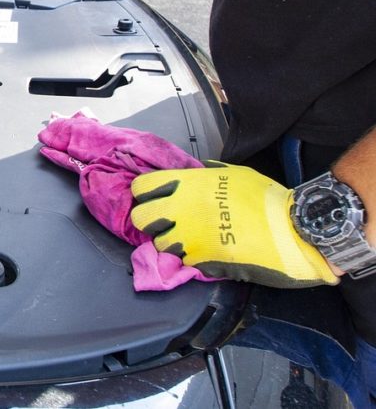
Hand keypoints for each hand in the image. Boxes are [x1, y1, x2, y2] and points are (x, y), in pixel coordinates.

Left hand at [130, 163, 338, 287]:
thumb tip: (193, 173)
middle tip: (169, 222)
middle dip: (151, 220)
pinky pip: (182, 260)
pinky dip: (190, 258)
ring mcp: (188, 236)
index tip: (157, 198)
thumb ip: (205, 174)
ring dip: (171, 242)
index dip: (146, 194)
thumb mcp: (233, 174)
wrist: (292, 231)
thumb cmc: (266, 199)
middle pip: (141, 217)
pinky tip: (207, 252)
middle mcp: (181, 209)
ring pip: (159, 242)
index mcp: (188, 184)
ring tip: (191, 239)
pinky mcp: (199, 260)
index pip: (142, 187)